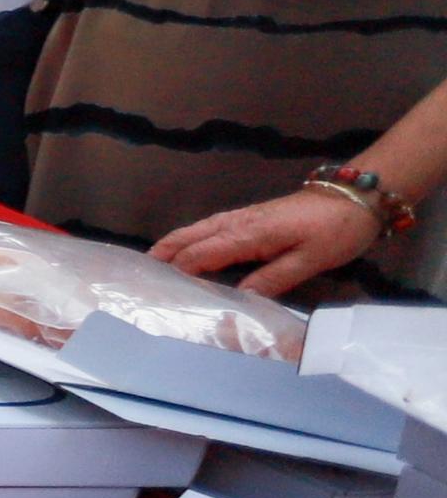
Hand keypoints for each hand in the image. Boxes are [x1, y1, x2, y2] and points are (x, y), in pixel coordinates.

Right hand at [151, 186, 387, 301]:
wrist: (358, 197)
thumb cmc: (337, 229)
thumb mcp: (310, 260)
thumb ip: (272, 279)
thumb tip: (238, 299)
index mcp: (248, 235)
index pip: (200, 255)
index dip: (177, 274)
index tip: (157, 293)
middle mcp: (238, 223)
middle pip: (189, 238)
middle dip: (163, 255)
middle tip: (139, 278)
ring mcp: (243, 217)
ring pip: (196, 230)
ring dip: (172, 245)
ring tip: (151, 264)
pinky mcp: (251, 217)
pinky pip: (209, 228)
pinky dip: (189, 239)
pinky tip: (185, 249)